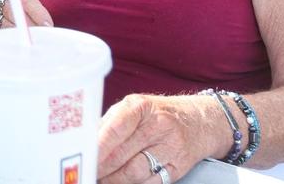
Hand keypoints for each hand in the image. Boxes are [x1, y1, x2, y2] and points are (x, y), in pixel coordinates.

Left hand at [97, 94, 220, 183]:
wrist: (199, 122)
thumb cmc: (158, 113)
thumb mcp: (134, 107)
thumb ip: (111, 123)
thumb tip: (86, 142)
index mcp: (140, 107)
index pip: (116, 128)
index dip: (98, 146)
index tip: (83, 158)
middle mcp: (157, 126)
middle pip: (122, 154)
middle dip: (100, 167)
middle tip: (85, 173)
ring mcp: (170, 148)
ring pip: (135, 173)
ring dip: (113, 180)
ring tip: (99, 180)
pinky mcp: (178, 168)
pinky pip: (151, 183)